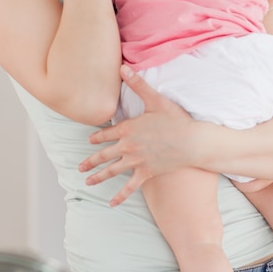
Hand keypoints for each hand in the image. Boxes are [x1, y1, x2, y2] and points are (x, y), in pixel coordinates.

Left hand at [78, 65, 193, 205]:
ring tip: (87, 182)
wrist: (192, 142)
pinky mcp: (146, 173)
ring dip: (98, 177)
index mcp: (127, 129)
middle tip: (80, 167)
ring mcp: (135, 162)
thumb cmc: (175, 120)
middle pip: (104, 155)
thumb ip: (137, 84)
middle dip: (91, 161)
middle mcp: (127, 147)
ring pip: (112, 171)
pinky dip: (120, 196)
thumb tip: (122, 67)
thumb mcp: (155, 99)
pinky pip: (129, 187)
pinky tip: (111, 204)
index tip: (90, 142)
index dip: (96, 138)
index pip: (106, 134)